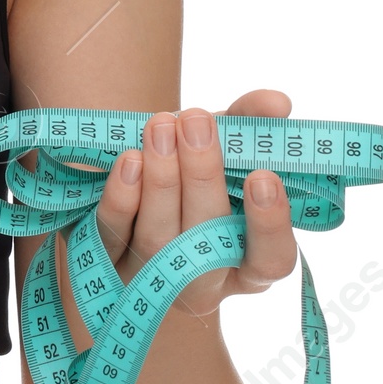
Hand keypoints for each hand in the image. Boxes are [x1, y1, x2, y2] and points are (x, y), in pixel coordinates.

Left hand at [92, 90, 297, 318]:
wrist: (128, 188)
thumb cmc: (190, 171)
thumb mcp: (222, 146)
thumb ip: (250, 123)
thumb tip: (277, 103)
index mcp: (247, 262)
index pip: (271, 260)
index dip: (270, 225)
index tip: (263, 176)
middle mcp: (202, 281)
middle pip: (206, 244)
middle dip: (201, 178)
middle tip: (195, 121)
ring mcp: (150, 279)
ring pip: (157, 240)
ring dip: (161, 180)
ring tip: (161, 126)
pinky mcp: (105, 266)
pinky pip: (111, 238)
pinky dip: (121, 200)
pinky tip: (129, 161)